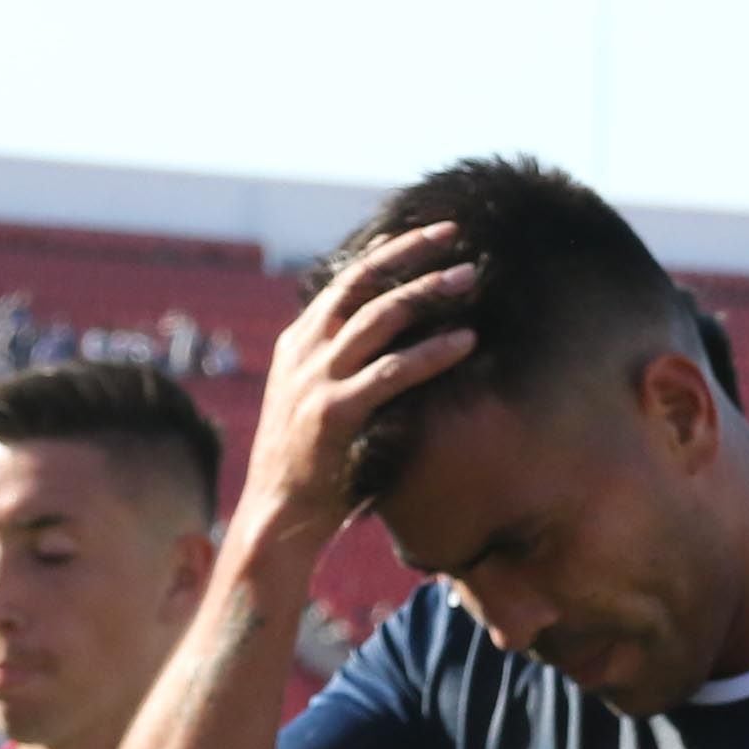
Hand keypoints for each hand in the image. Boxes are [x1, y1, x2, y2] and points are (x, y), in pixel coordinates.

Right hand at [236, 223, 477, 544]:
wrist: (279, 515)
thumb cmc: (313, 462)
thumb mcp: (317, 398)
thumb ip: (342, 364)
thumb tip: (392, 336)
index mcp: (298, 344)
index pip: (345, 280)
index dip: (388, 252)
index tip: (428, 232)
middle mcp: (304, 353)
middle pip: (361, 284)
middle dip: (410, 253)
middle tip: (456, 234)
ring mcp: (316, 382)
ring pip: (378, 318)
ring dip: (428, 292)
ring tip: (470, 277)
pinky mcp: (334, 414)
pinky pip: (391, 373)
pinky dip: (432, 352)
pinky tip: (466, 341)